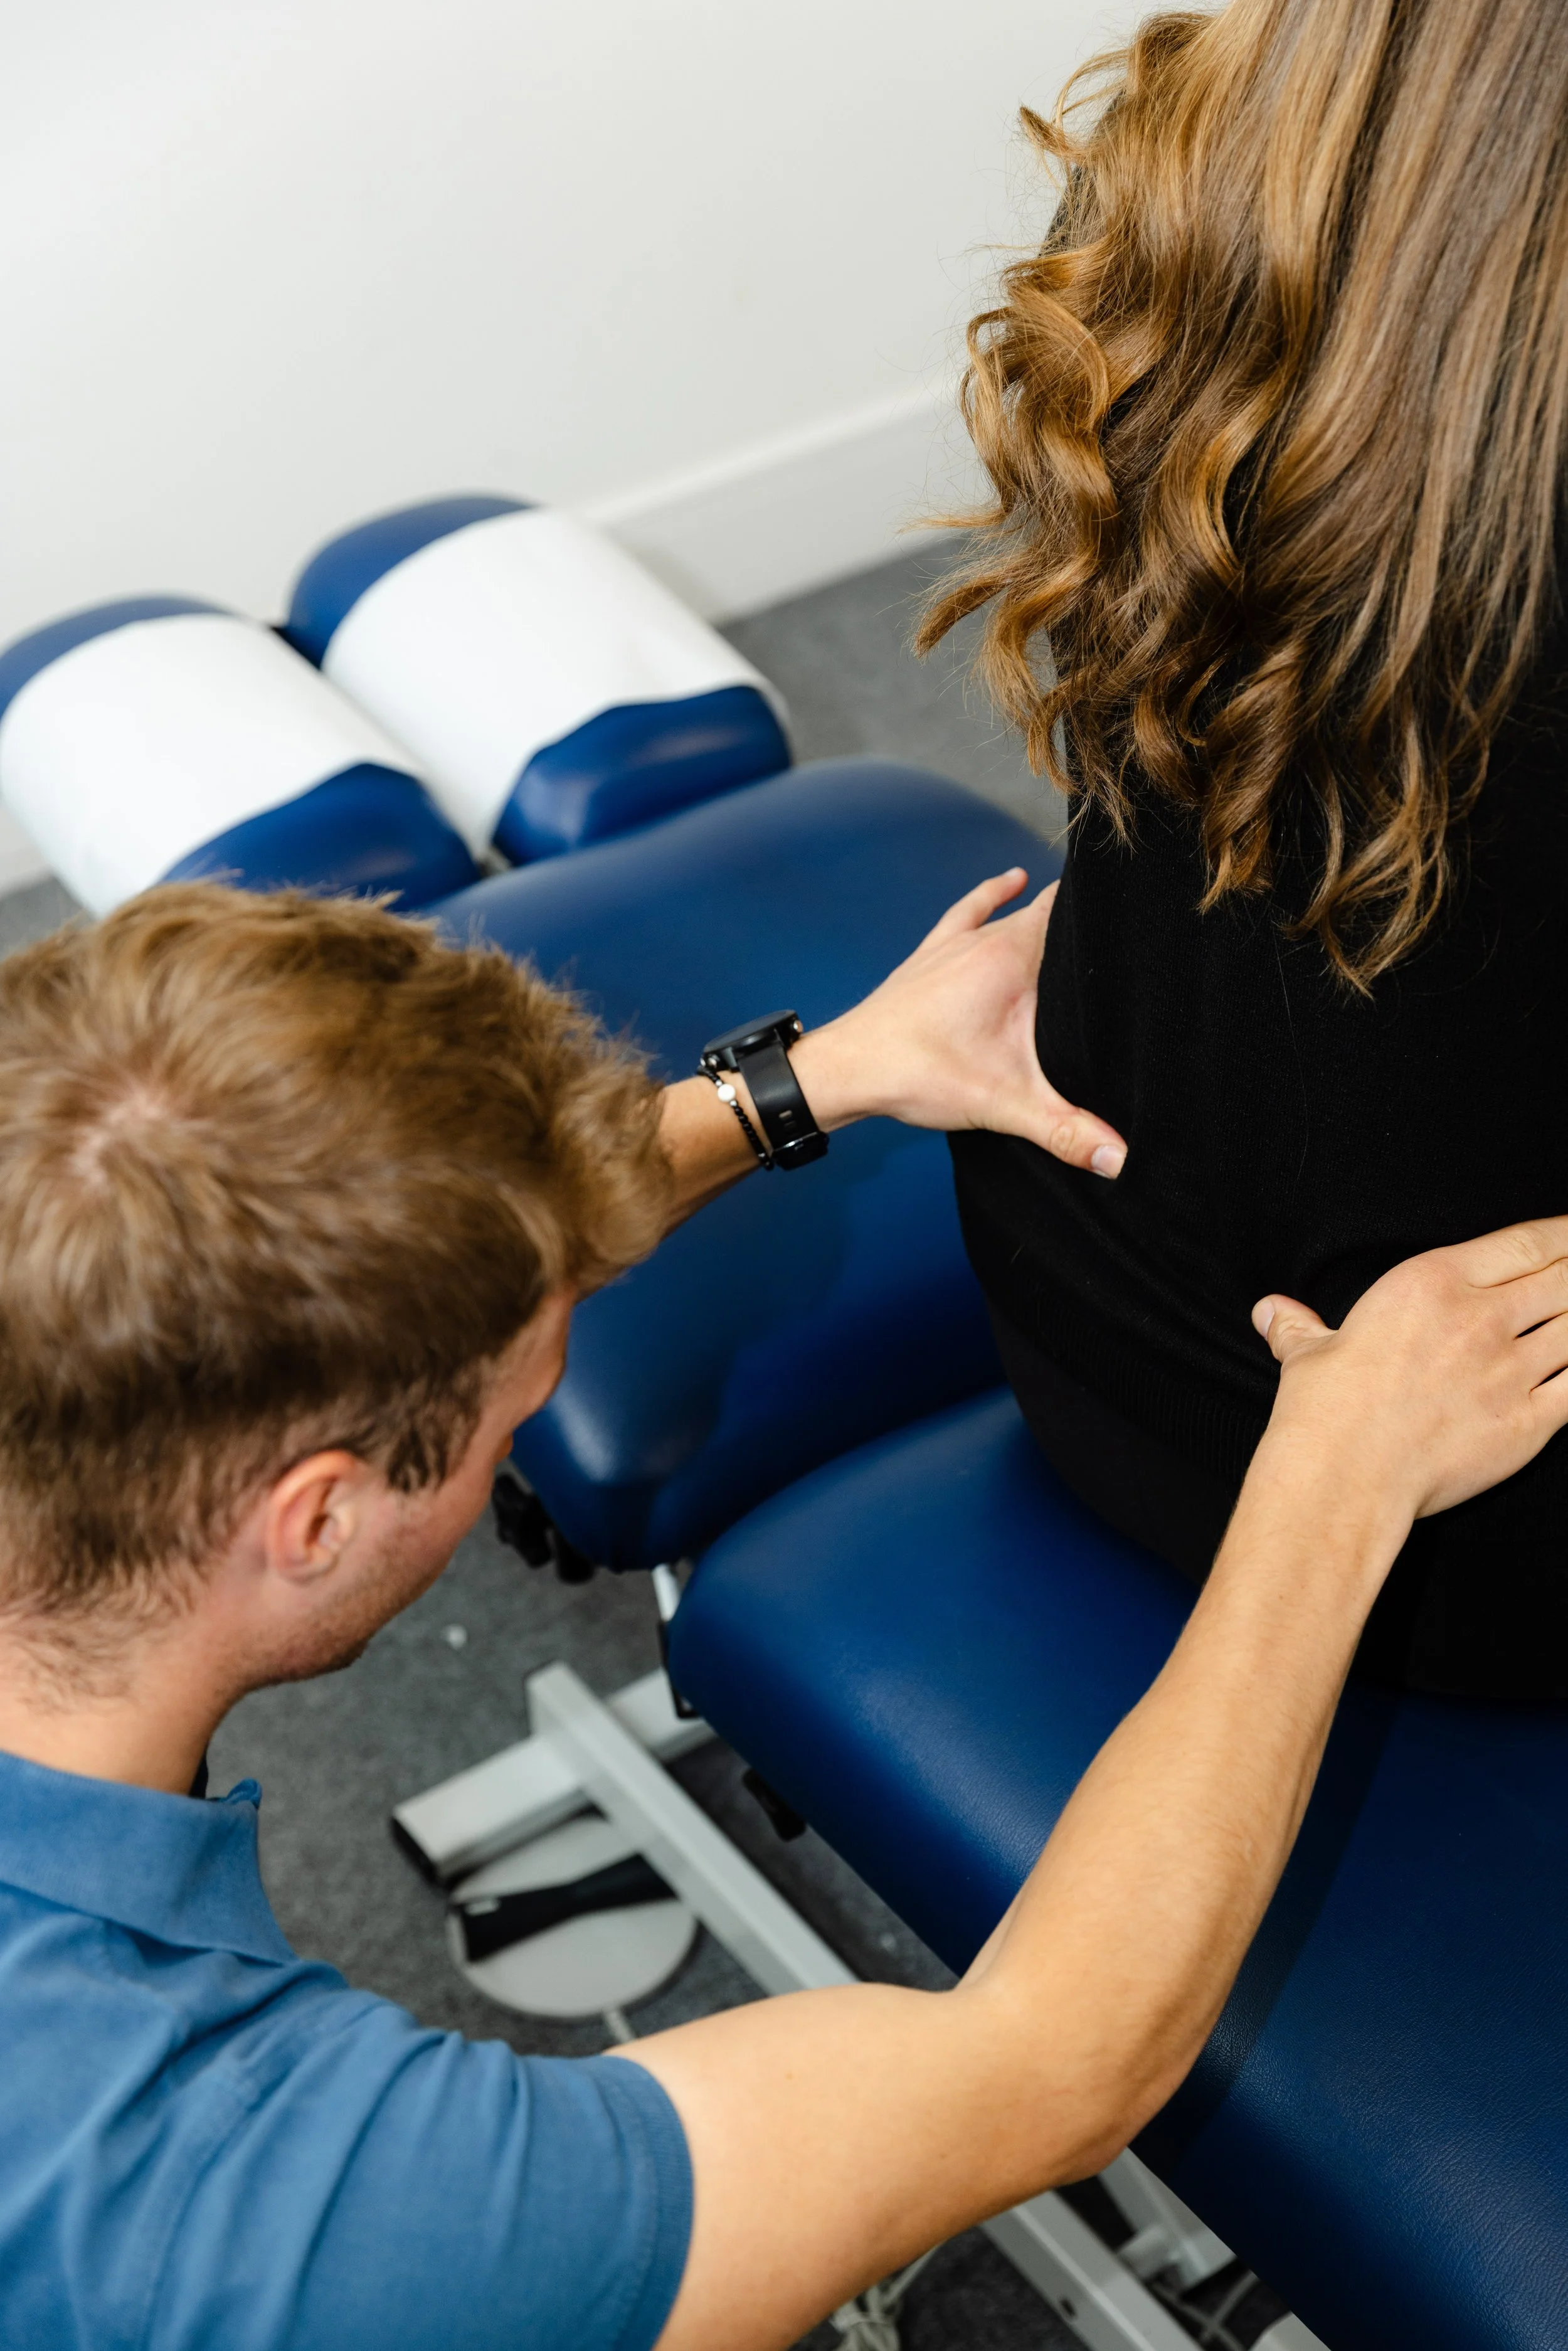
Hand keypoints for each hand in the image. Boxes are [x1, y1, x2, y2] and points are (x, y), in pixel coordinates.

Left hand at [791, 868, 1127, 1176]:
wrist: (847, 1070)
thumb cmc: (918, 1073)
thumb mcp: (1005, 1104)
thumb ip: (1066, 1130)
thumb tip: (1118, 1159)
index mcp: (1011, 955)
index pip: (1072, 910)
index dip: (1109, 909)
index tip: (1147, 910)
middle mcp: (985, 938)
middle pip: (1049, 913)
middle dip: (1086, 919)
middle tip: (1131, 921)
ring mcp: (955, 943)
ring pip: (1012, 912)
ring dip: (1045, 910)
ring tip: (1087, 905)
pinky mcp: (931, 955)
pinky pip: (969, 913)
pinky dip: (993, 896)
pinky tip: (1012, 880)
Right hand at [1252, 1216, 1567, 1523]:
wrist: (1344, 1475)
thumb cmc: (1325, 1410)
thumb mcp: (1308, 1355)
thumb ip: (1300, 1327)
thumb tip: (1271, 1312)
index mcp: (1432, 1283)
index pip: (1524, 1243)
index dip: (1563, 1233)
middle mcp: (1480, 1318)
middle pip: (1564, 1279)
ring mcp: (1509, 1371)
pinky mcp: (1528, 1422)